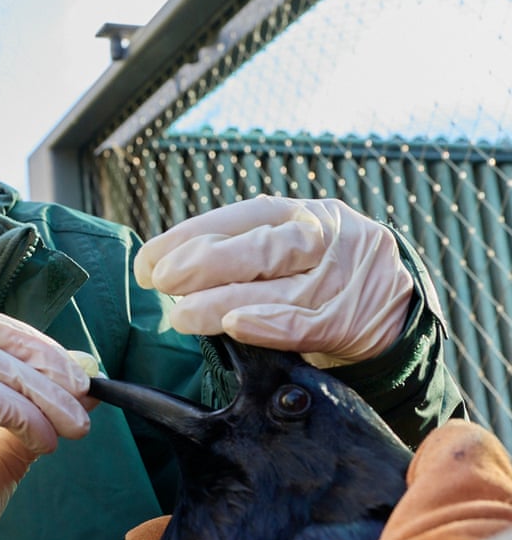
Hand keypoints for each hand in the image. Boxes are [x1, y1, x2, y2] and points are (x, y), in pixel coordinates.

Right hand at [0, 306, 94, 539]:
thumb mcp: (0, 453)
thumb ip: (32, 413)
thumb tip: (85, 385)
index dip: (29, 339)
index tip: (71, 374)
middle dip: (43, 356)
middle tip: (82, 395)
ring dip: (43, 392)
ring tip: (69, 429)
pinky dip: (27, 416)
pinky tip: (42, 445)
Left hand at [134, 196, 412, 366]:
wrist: (393, 304)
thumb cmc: (318, 271)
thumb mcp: (288, 245)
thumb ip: (240, 248)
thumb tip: (164, 265)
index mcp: (300, 212)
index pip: (239, 218)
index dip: (188, 237)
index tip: (148, 261)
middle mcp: (323, 239)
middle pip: (261, 247)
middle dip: (204, 264)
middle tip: (162, 282)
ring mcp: (340, 279)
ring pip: (278, 286)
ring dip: (223, 301)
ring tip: (183, 316)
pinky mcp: (349, 321)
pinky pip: (305, 324)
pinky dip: (268, 325)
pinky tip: (235, 327)